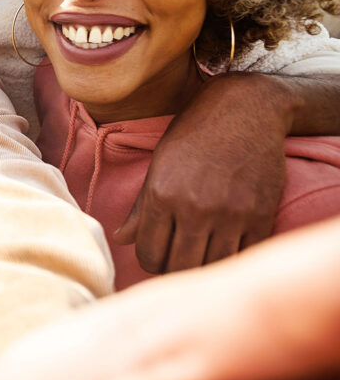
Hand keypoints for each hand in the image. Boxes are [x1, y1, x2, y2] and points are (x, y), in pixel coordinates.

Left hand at [114, 73, 285, 273]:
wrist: (244, 110)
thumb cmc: (193, 135)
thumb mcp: (159, 165)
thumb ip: (141, 207)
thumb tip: (120, 239)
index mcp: (162, 194)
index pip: (148, 253)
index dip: (149, 260)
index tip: (155, 256)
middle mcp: (195, 208)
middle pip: (178, 267)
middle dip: (172, 269)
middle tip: (175, 261)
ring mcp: (231, 214)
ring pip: (211, 267)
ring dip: (202, 268)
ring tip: (197, 258)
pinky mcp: (261, 216)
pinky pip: (242, 256)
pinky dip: (231, 259)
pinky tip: (222, 250)